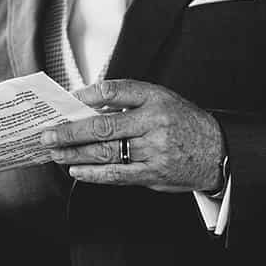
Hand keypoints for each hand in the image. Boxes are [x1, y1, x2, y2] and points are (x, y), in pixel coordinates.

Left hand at [42, 80, 225, 192]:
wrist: (217, 151)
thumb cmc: (183, 123)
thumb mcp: (162, 101)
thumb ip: (129, 103)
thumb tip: (86, 108)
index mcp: (155, 97)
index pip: (114, 90)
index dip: (86, 94)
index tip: (67, 99)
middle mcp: (154, 122)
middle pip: (103, 126)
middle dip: (70, 131)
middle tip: (47, 134)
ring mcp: (153, 149)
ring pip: (105, 152)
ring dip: (75, 154)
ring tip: (55, 153)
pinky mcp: (153, 173)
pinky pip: (117, 174)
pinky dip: (93, 173)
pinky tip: (76, 171)